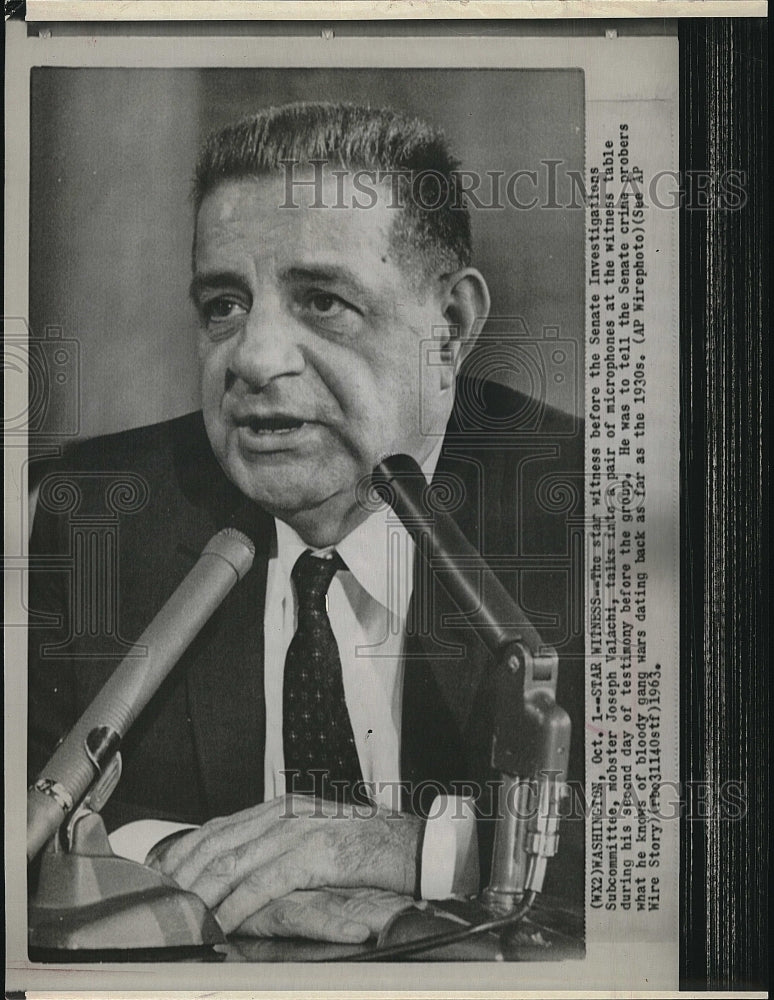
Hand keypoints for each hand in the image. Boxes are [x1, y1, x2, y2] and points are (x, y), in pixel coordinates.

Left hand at [147, 794, 420, 933]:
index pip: (221, 826)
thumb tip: (247, 877)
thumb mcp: (320, 843)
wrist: (421, 845)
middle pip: (220, 841)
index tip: (162, 875)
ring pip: (235, 860)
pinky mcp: (317, 853)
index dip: (187, 850)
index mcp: (286, 807)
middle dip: (184, 874)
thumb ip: (284, 852)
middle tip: (160, 901)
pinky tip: (221, 922)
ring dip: (202, 891)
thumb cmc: (374, 850)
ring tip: (180, 914)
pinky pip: (265, 883)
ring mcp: (301, 829)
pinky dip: (237, 904)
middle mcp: (288, 812)